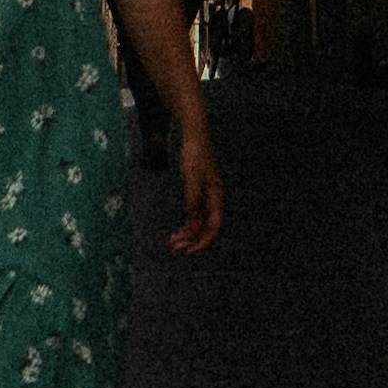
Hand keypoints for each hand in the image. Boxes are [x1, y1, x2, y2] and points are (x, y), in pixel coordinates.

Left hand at [168, 113, 223, 257]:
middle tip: (174, 249)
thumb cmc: (194, 156)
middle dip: (191, 240)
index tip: (188, 251)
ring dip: (187, 234)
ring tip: (172, 243)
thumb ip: (193, 204)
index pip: (213, 228)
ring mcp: (206, 196)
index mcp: (215, 197)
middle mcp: (213, 199)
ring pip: (198, 222)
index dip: (202, 242)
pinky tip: (177, 230)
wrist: (194, 135)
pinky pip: (194, 214)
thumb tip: (192, 228)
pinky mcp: (198, 191)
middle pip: (205, 228)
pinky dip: (186, 224)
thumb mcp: (191, 181)